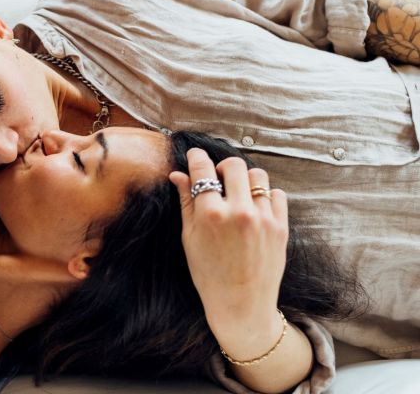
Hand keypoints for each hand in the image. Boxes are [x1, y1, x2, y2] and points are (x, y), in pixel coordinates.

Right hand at [168, 149, 288, 328]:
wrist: (241, 304)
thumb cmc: (209, 274)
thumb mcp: (189, 238)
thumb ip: (186, 203)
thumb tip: (178, 175)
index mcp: (210, 214)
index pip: (203, 170)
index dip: (196, 158)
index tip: (195, 156)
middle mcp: (239, 212)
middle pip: (234, 166)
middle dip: (223, 168)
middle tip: (218, 179)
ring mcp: (263, 219)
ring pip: (258, 176)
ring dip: (245, 180)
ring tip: (238, 195)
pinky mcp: (281, 227)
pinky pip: (277, 195)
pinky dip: (265, 196)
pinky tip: (254, 209)